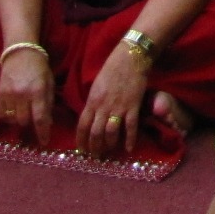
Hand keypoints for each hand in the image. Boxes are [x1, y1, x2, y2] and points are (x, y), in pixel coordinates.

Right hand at [0, 48, 54, 144]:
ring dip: (20, 120)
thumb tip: (47, 123)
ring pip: (13, 119)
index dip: (42, 132)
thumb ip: (48, 102)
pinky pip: (2, 114)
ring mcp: (9, 94)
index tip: (44, 142)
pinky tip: (14, 111)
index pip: (40, 118)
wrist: (20, 52)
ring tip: (24, 113)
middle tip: (34, 119)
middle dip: (30, 123)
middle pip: (24, 121)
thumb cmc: (39, 67)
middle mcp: (22, 94)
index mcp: (38, 90)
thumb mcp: (49, 82)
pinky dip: (9, 117)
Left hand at [76, 42, 148, 157]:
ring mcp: (118, 107)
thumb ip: (94, 102)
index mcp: (92, 101)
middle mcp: (103, 107)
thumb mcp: (97, 85)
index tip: (82, 150)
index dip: (81, 141)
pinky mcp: (133, 106)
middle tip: (96, 156)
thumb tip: (92, 116)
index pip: (82, 126)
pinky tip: (129, 148)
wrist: (131, 57)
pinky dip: (129, 139)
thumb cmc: (112, 68)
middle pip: (95, 133)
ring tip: (110, 151)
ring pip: (110, 132)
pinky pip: (130, 126)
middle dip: (95, 147)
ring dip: (110, 145)